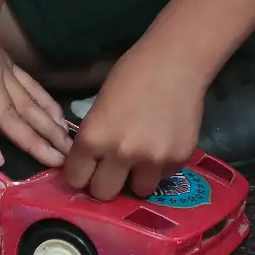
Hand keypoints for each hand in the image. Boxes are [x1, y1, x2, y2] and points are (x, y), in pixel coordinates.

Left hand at [64, 44, 204, 200]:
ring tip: (142, 157)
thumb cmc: (132, 73)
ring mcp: (153, 160)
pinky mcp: (179, 159)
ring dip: (137, 178)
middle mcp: (121, 154)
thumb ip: (94, 136)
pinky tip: (163, 140)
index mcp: (94, 137)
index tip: (87, 169)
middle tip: (113, 169)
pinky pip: (163, 176)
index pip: (76, 178)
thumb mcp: (100, 105)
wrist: (177, 61)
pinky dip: (160, 165)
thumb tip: (89, 163)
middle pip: (104, 193)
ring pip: (138, 190)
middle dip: (105, 182)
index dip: (80, 174)